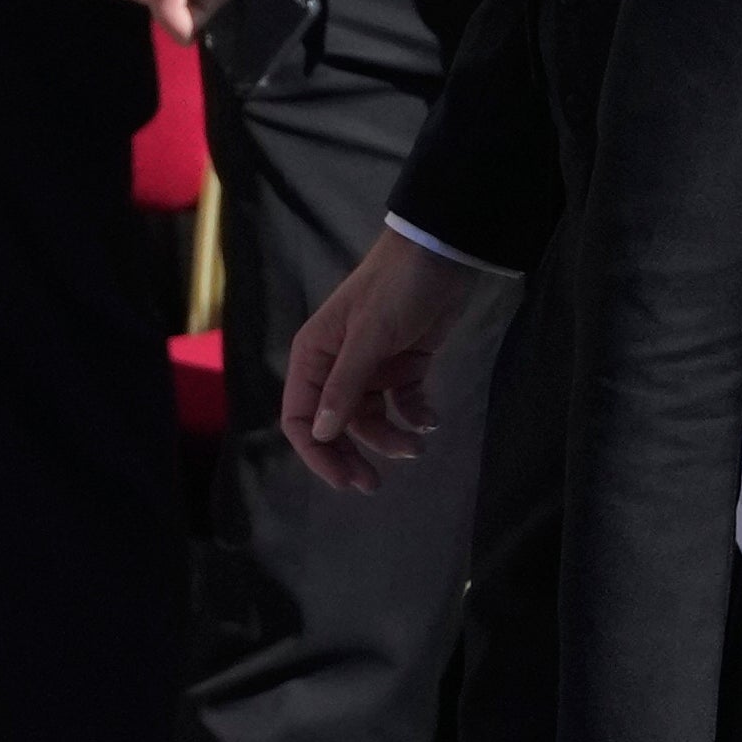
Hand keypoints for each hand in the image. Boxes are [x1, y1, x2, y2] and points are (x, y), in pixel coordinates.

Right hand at [281, 228, 491, 490]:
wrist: (441, 256)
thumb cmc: (395, 290)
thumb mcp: (369, 338)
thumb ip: (345, 387)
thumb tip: (321, 435)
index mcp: (313, 357)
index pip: (300, 417)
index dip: (317, 452)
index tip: (344, 480)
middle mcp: (335, 366)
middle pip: (334, 425)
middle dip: (351, 455)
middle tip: (372, 485)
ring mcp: (370, 368)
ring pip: (370, 419)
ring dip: (391, 438)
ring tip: (418, 446)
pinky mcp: (404, 366)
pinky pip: (402, 404)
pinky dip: (415, 416)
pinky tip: (432, 419)